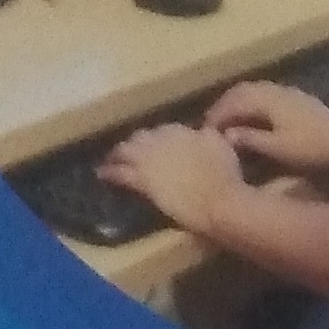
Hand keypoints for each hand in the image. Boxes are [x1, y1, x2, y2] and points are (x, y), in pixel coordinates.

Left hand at [96, 121, 245, 228]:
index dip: (160, 138)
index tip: (161, 146)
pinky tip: (102, 174)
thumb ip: (208, 135)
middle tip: (132, 151)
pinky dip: (109, 172)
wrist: (218, 200)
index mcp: (179, 129)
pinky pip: (119, 173)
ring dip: (117, 154)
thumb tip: (203, 131)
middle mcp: (159, 138)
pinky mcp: (141, 180)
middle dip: (135, 143)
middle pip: (141, 137)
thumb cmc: (226, 175)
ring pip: (125, 151)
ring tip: (111, 158)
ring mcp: (147, 158)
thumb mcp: (221, 145)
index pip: (164, 130)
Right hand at [204, 79, 328, 173]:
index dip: (217, 116)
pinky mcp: (298, 102)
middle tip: (212, 127)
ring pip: (254, 94)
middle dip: (224, 108)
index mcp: (268, 98)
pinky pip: (266, 98)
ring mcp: (288, 94)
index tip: (205, 132)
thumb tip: (225, 136)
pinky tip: (253, 122)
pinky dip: (253, 108)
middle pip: (241, 93)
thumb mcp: (279, 149)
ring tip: (229, 125)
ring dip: (238, 107)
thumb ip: (251, 140)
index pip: (233, 101)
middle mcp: (275, 90)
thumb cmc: (314, 149)